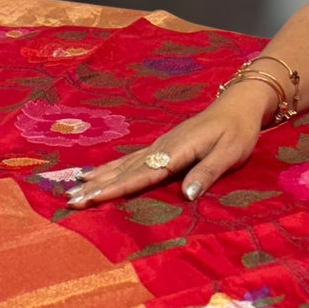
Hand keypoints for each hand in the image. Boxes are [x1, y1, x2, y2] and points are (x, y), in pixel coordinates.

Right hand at [67, 88, 268, 208]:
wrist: (236, 106)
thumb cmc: (238, 132)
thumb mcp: (230, 153)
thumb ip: (207, 173)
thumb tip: (185, 196)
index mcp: (177, 151)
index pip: (142, 174)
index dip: (116, 189)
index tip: (92, 199)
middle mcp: (161, 147)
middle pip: (124, 171)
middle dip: (97, 188)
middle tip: (70, 201)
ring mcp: (158, 146)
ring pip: (122, 165)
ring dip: (97, 180)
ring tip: (72, 191)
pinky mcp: (160, 146)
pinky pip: (129, 160)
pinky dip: (109, 169)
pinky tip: (92, 175)